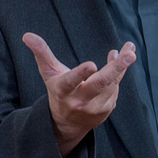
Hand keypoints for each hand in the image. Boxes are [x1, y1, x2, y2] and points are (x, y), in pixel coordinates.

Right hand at [22, 32, 135, 155]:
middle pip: (100, 83)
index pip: (71, 82)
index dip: (81, 73)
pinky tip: (120, 61)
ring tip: (128, 51)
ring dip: (121, 65)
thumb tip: (27, 35)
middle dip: (116, 68)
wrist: (67, 123)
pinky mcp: (107, 109)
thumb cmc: (58, 91)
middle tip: (130, 55)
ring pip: (112, 82)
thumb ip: (42, 53)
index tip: (92, 65)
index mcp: (63, 90)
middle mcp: (79, 101)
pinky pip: (116, 87)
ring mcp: (95, 107)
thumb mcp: (49, 73)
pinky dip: (119, 73)